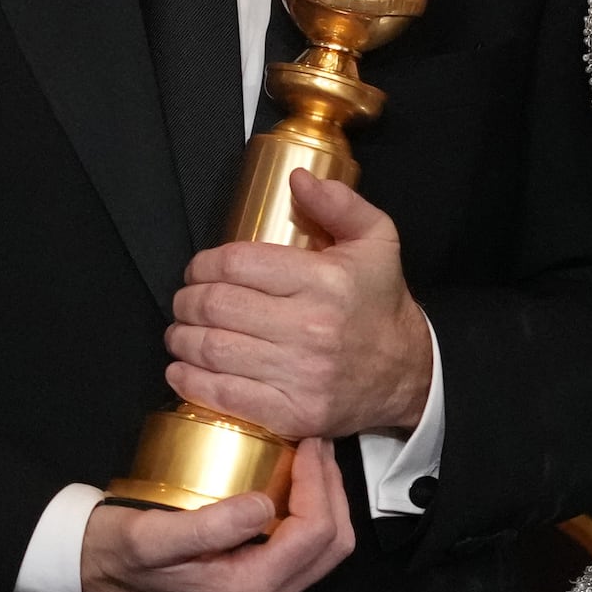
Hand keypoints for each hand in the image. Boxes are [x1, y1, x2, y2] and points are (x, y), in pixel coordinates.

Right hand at [80, 436, 354, 591]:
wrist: (88, 574)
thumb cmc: (114, 554)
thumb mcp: (152, 536)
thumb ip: (210, 527)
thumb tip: (265, 505)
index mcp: (246, 590)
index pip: (314, 535)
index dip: (320, 484)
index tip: (305, 442)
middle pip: (332, 547)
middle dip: (333, 491)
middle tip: (315, 446)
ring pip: (322, 551)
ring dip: (324, 501)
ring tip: (306, 459)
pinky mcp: (252, 584)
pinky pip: (300, 550)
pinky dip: (306, 513)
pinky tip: (287, 482)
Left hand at [164, 173, 432, 442]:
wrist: (409, 374)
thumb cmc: (381, 305)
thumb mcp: (376, 241)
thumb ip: (340, 203)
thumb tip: (298, 178)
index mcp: (325, 281)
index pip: (237, 264)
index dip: (203, 264)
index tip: (198, 269)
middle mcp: (311, 329)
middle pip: (217, 306)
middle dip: (186, 301)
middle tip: (185, 301)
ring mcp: (301, 375)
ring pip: (213, 349)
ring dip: (182, 339)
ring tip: (182, 332)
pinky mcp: (292, 413)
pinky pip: (224, 396)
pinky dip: (191, 381)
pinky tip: (182, 369)